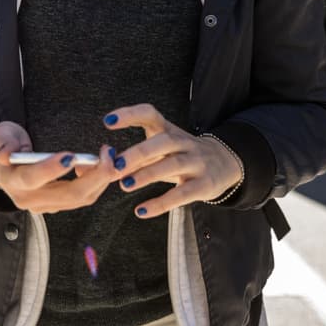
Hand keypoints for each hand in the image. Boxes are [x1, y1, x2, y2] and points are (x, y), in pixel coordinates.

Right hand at [0, 121, 121, 213]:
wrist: (2, 166)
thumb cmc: (3, 144)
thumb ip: (3, 142)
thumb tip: (6, 155)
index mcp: (11, 180)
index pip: (32, 179)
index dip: (51, 169)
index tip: (71, 156)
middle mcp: (28, 199)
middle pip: (67, 194)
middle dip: (93, 176)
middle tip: (107, 153)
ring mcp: (44, 205)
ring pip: (79, 198)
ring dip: (100, 179)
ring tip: (108, 155)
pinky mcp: (56, 205)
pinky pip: (82, 198)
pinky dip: (96, 182)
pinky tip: (98, 164)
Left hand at [104, 104, 243, 218]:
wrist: (226, 163)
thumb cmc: (182, 154)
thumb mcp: (163, 147)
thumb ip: (136, 155)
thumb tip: (99, 165)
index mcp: (169, 129)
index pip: (150, 114)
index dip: (129, 115)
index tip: (107, 121)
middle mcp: (184, 142)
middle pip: (162, 142)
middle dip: (138, 153)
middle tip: (116, 166)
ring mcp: (196, 162)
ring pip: (171, 165)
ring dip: (147, 175)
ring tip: (125, 185)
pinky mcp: (204, 184)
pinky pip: (181, 194)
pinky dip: (161, 203)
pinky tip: (141, 211)